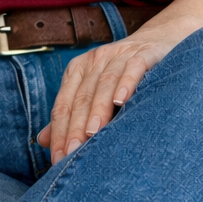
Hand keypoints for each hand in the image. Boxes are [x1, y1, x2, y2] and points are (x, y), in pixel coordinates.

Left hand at [37, 14, 202, 164]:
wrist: (159, 42)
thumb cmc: (123, 74)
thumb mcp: (95, 90)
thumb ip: (71, 114)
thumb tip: (43, 141)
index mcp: (78, 71)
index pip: (63, 105)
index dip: (59, 133)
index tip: (58, 160)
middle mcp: (94, 61)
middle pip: (81, 97)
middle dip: (75, 127)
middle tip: (72, 154)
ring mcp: (119, 55)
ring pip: (104, 84)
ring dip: (98, 109)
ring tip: (92, 133)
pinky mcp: (144, 54)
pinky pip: (133, 69)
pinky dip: (126, 84)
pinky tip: (122, 101)